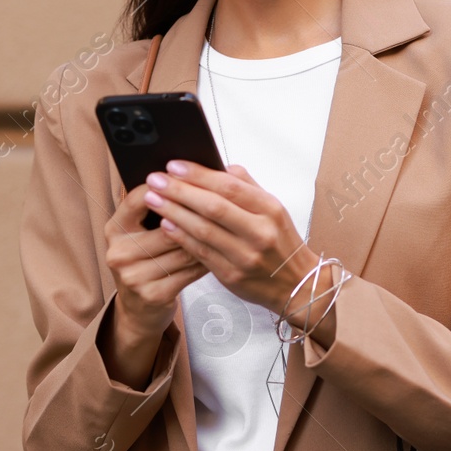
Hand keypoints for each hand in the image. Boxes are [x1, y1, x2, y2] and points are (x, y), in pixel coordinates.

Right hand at [103, 182, 207, 361]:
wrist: (139, 310)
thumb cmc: (148, 261)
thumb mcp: (142, 233)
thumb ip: (157, 207)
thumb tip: (191, 174)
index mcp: (115, 228)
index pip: (141, 197)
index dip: (168, 185)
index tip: (192, 174)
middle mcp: (119, 251)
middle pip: (169, 224)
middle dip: (197, 212)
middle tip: (225, 199)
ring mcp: (134, 275)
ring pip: (183, 248)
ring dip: (209, 236)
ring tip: (229, 224)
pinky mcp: (153, 294)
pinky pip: (190, 270)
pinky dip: (208, 258)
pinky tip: (222, 250)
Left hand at [146, 161, 318, 314]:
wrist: (296, 285)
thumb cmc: (281, 242)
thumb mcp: (274, 209)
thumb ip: (247, 186)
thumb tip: (217, 167)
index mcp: (270, 209)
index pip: (230, 186)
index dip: (199, 175)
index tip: (174, 166)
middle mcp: (259, 232)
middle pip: (213, 207)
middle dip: (179, 191)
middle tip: (155, 180)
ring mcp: (245, 256)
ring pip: (203, 230)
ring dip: (174, 212)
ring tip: (154, 199)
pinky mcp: (232, 276)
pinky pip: (201, 252)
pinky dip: (181, 236)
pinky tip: (166, 224)